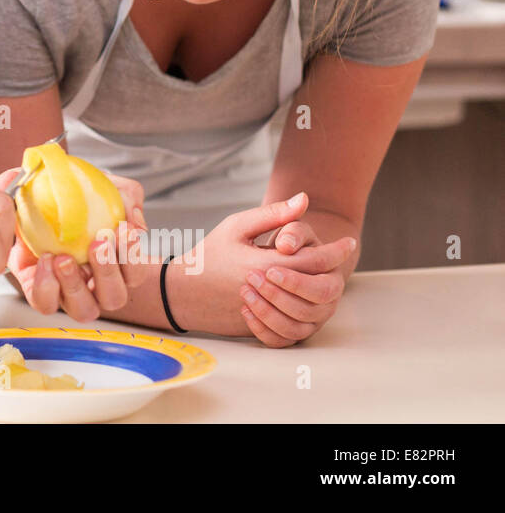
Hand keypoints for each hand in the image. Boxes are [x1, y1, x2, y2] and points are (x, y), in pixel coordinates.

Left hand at [6, 172, 149, 320]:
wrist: (35, 196)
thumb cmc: (76, 198)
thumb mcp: (106, 186)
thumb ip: (127, 196)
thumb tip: (135, 217)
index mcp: (116, 264)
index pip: (134, 273)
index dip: (133, 257)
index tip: (124, 229)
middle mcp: (95, 284)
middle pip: (114, 298)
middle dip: (108, 272)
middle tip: (97, 244)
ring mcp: (68, 291)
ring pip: (84, 309)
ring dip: (76, 285)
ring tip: (65, 258)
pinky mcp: (40, 290)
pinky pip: (46, 303)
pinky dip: (47, 286)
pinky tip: (46, 260)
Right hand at [165, 191, 356, 339]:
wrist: (180, 292)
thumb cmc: (208, 255)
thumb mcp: (236, 227)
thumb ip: (273, 214)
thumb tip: (304, 200)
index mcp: (266, 265)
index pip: (315, 260)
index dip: (336, 251)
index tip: (348, 243)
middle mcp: (271, 292)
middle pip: (319, 286)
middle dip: (333, 271)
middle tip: (340, 259)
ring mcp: (267, 313)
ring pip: (311, 310)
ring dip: (322, 294)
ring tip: (328, 278)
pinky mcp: (262, 328)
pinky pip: (294, 326)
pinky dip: (305, 312)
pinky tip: (308, 300)